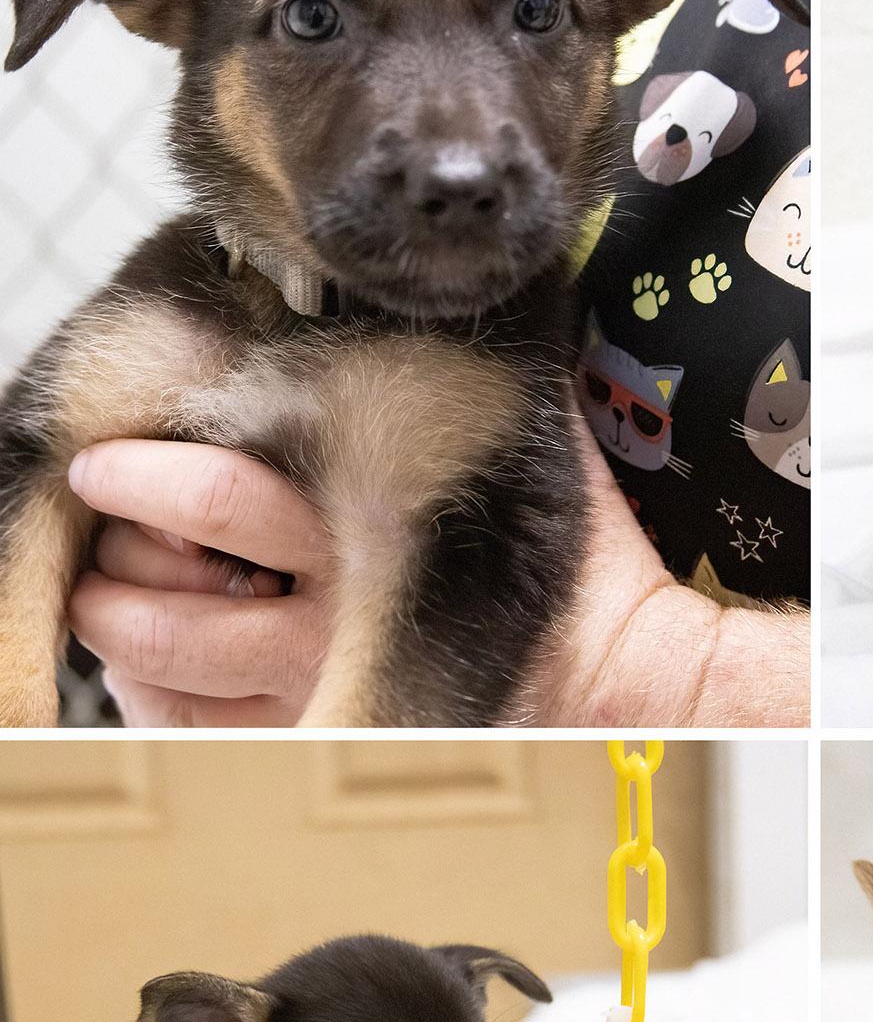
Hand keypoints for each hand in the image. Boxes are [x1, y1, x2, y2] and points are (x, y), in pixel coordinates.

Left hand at [65, 411, 807, 725]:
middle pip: (176, 596)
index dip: (145, 476)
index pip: (219, 497)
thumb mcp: (519, 433)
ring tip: (106, 594)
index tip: (105, 455)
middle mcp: (335, 611)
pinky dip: (157, 699)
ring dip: (122, 627)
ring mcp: (330, 679)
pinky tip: (149, 669)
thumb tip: (392, 294)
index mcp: (367, 522)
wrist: (624, 669)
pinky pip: (210, 727)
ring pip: (181, 663)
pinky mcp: (337, 724)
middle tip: (99, 517)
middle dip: (117, 557)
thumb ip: (443, 371)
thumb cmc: (571, 549)